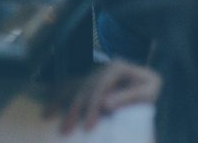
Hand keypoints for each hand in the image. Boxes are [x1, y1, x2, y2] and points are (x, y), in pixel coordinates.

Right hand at [46, 61, 161, 134]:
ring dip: (59, 101)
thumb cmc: (151, 89)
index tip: (88, 127)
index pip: (100, 88)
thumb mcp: (149, 91)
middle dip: (73, 110)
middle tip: (66, 130)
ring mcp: (94, 72)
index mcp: (117, 68)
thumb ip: (129, 97)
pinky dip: (57, 92)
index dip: (92, 107)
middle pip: (83, 89)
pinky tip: (47, 102)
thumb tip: (105, 104)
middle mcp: (102, 68)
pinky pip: (70, 84)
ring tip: (47, 115)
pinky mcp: (89, 79)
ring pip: (73, 85)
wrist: (149, 81)